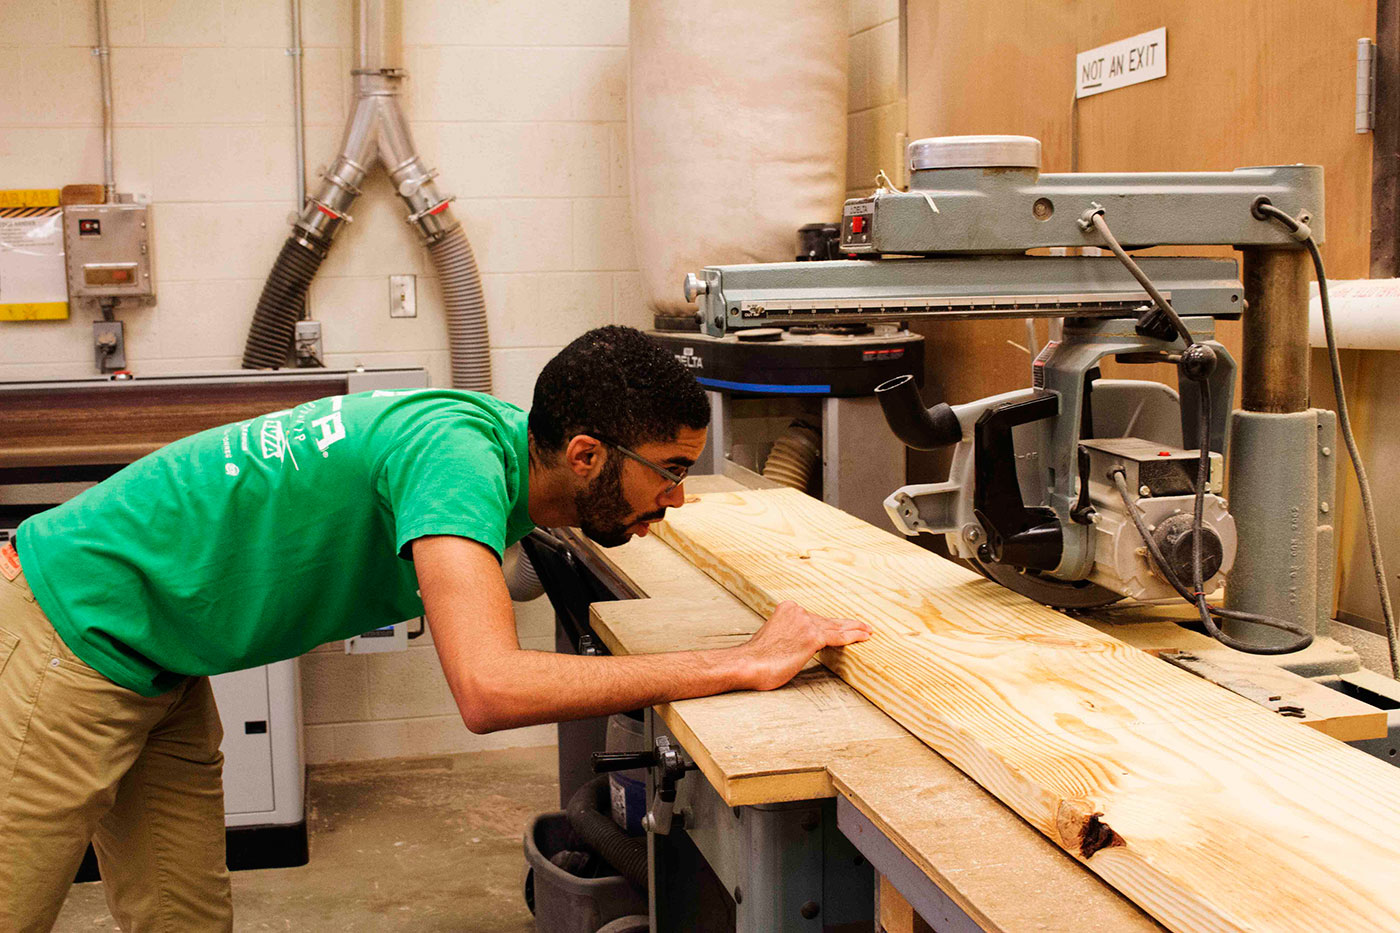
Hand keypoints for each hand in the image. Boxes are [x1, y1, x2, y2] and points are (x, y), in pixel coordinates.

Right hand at [739, 600, 871, 690]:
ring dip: (854, 629)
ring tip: (867, 631)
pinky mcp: (812, 637)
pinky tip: (864, 636)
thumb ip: (787, 635)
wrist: (748, 663)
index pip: (814, 617)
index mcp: (786, 609)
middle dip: (845, 624)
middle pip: (827, 620)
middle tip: (862, 626)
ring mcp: (806, 623)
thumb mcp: (772, 637)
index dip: (830, 623)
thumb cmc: (756, 658)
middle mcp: (798, 611)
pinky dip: (854, 636)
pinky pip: (839, 637)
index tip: (842, 624)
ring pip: (835, 627)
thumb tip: (795, 645)